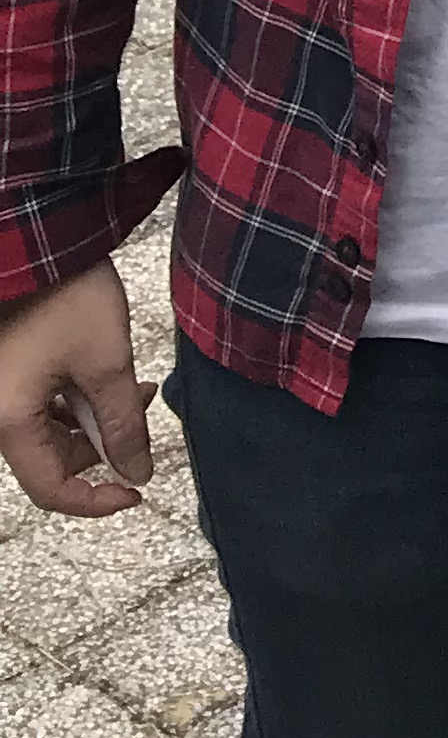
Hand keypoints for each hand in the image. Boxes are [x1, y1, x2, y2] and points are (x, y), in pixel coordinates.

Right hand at [0, 260, 154, 519]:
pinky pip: (42, 405)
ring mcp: (3, 392)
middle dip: (103, 446)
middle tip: (144, 417)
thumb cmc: (68, 294)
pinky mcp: (10, 371)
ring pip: (50, 431)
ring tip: (138, 388)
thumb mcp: (106, 362)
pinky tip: (111, 378)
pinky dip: (79, 400)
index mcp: (10, 420)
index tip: (136, 491)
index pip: (50, 490)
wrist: (43, 238)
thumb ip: (123, 424)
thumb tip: (137, 472)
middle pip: (51, 460)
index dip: (95, 499)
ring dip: (95, 420)